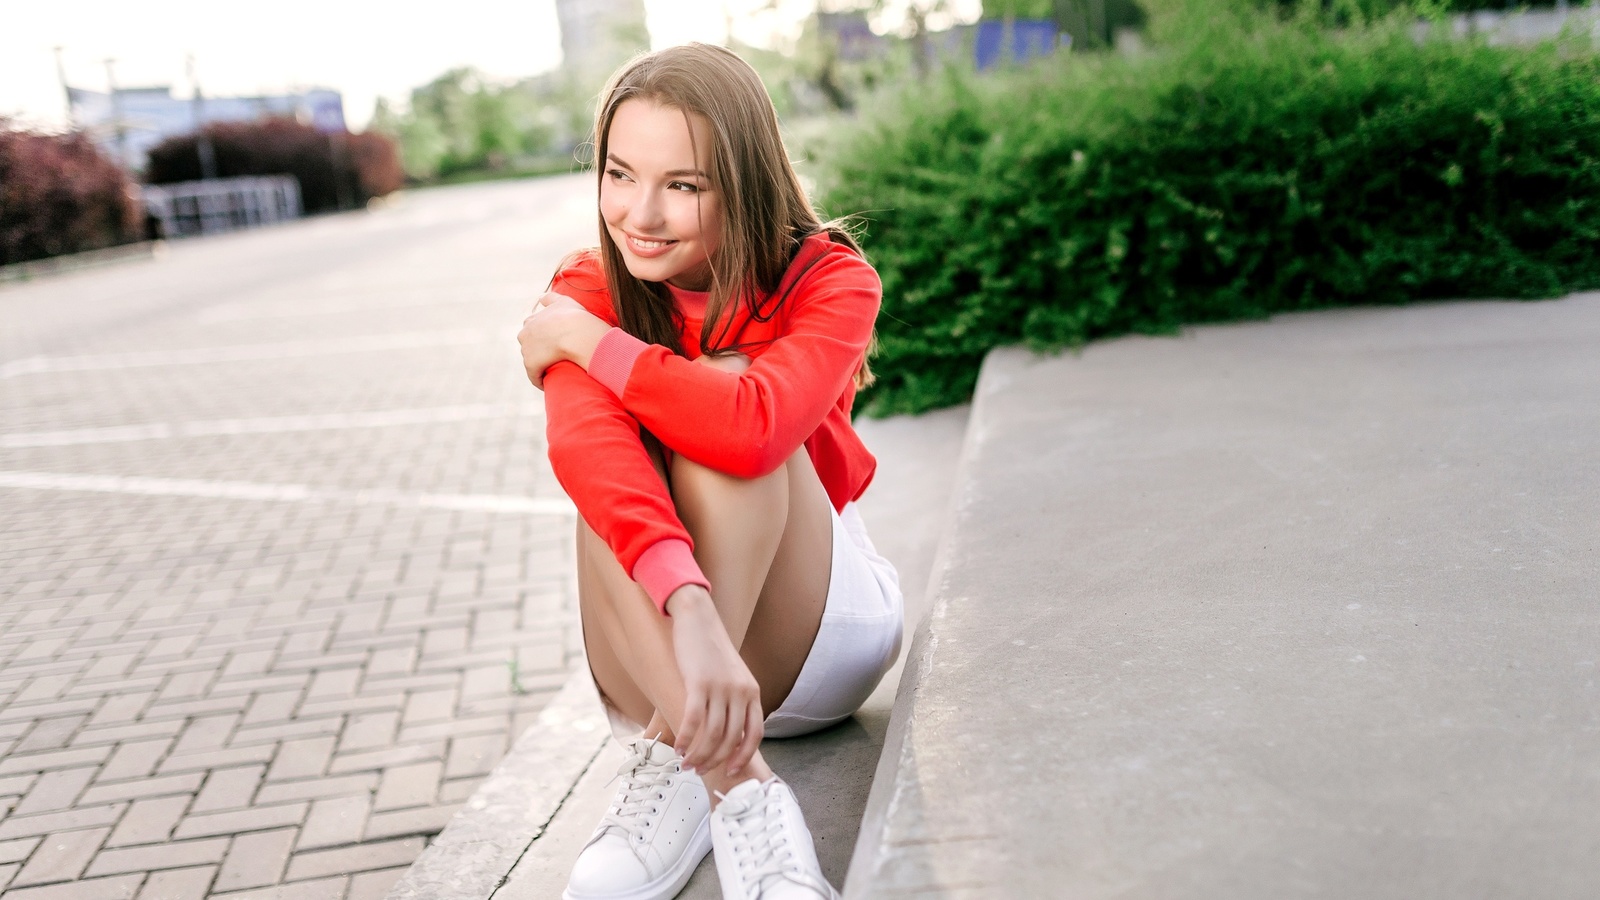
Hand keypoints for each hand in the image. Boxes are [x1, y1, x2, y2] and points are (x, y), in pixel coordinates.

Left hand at [517, 292, 603, 389]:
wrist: (576, 333)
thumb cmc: (574, 317)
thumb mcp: (563, 301)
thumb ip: (551, 298)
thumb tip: (541, 297)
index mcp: (531, 320)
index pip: (531, 330)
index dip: (542, 336)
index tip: (553, 343)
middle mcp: (525, 334)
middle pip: (529, 346)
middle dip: (538, 351)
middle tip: (556, 357)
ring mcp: (527, 350)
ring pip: (531, 361)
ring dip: (540, 366)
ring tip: (554, 372)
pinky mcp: (531, 365)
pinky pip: (534, 377)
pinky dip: (540, 380)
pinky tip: (548, 383)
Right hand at [666, 585, 762, 776]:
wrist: (699, 619)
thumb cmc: (711, 650)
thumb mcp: (734, 677)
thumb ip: (735, 702)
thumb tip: (727, 735)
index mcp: (752, 692)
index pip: (755, 733)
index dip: (743, 756)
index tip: (731, 771)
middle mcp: (740, 692)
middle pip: (731, 739)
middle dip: (714, 760)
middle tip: (699, 769)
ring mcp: (721, 687)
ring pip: (712, 734)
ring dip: (698, 755)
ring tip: (686, 763)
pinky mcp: (699, 682)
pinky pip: (693, 720)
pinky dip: (685, 738)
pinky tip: (678, 747)